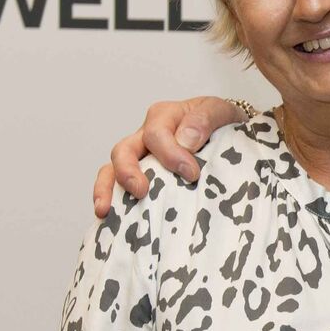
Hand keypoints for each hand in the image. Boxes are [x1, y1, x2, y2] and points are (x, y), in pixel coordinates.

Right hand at [91, 96, 242, 215]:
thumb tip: (186, 141)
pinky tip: (109, 219)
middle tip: (141, 191)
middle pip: (124, 151)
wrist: (225, 133)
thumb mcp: (218, 111)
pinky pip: (117, 187)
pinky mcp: (140, 177)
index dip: (171, 154)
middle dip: (127, 172)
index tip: (191, 174)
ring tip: (105, 210)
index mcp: (163, 118)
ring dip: (106, 190)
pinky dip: (111, 201)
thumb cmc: (219, 123)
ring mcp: (139, 159)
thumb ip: (204, 120)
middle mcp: (144, 137)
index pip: (156, 134)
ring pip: (111, 170)